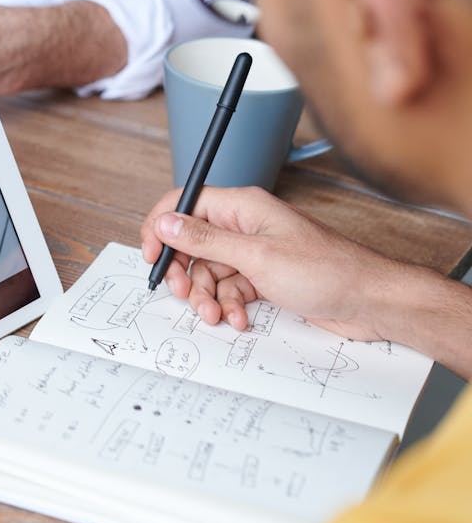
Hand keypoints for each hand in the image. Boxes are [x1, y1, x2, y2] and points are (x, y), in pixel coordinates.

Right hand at [140, 186, 397, 340]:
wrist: (370, 302)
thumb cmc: (326, 270)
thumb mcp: (256, 257)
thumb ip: (205, 240)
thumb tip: (165, 223)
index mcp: (242, 207)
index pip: (185, 203)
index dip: (162, 226)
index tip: (151, 254)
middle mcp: (245, 226)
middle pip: (192, 243)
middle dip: (184, 272)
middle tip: (182, 294)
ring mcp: (254, 252)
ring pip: (209, 271)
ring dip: (207, 296)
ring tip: (216, 315)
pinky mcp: (264, 277)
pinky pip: (230, 289)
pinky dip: (229, 306)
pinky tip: (239, 319)